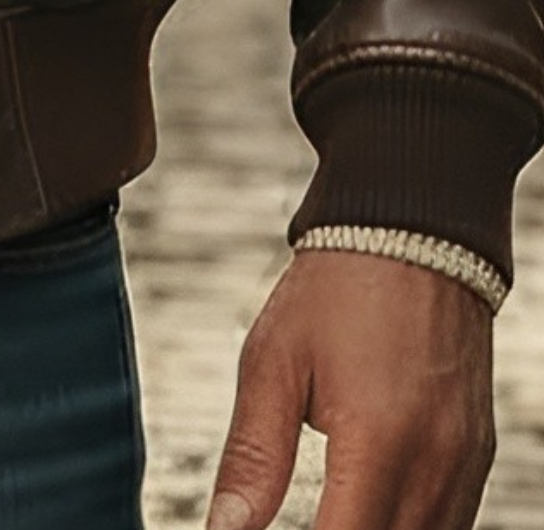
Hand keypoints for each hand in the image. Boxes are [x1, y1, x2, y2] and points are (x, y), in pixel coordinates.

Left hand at [203, 247, 494, 529]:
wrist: (411, 231)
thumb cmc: (336, 289)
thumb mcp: (274, 362)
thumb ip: (253, 458)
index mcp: (379, 443)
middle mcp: (435, 464)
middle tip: (303, 516)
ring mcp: (465, 463)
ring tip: (328, 512)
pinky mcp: (478, 454)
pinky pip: (451, 524)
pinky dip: (410, 529)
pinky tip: (368, 513)